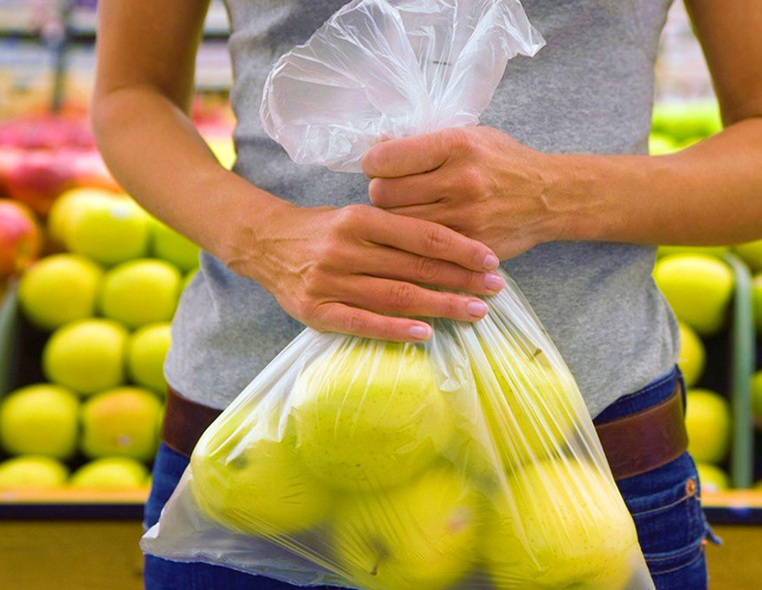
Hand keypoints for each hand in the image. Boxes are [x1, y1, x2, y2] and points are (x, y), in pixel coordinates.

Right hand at [230, 203, 503, 340]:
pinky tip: (426, 334)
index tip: (491, 260)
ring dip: (441, 306)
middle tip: (495, 288)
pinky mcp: (316, 311)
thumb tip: (455, 242)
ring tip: (476, 311)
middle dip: (461, 279)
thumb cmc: (326, 230)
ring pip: (396, 296)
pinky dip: (395, 330)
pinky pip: (362, 323)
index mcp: (360, 218)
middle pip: (415, 267)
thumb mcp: (359, 215)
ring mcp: (330, 282)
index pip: (422, 235)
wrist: (266, 243)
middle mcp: (345, 249)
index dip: (461, 248)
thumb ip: (398, 228)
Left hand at [362, 127, 560, 259]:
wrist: (549, 197)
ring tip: (411, 212)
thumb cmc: (503, 162)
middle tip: (396, 193)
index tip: (381, 167)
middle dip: (382, 194)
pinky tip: (424, 235)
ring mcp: (466, 218)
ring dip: (396, 221)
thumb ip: (424, 144)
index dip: (375, 164)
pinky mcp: (471, 247)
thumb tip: (376, 151)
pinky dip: (417, 244)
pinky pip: (423, 250)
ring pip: (398, 226)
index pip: (384, 160)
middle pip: (383, 196)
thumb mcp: (468, 136)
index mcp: (455, 145)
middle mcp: (460, 180)